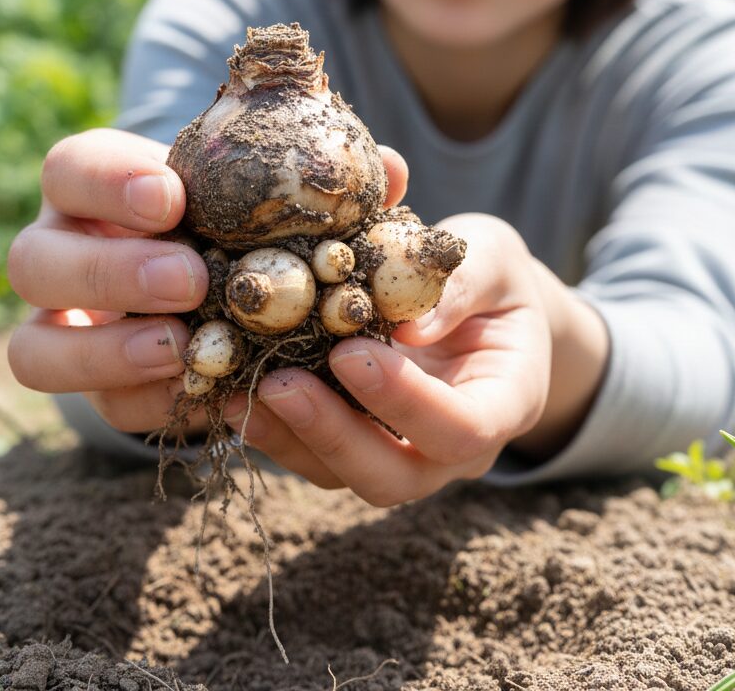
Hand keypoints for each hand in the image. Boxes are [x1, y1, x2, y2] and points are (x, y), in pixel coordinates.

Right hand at [6, 127, 408, 435]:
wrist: (227, 287)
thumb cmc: (249, 221)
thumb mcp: (280, 196)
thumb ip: (321, 185)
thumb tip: (393, 171)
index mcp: (100, 189)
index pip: (71, 168)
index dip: (109, 183)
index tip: (170, 198)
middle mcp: (67, 254)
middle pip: (35, 262)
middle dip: (110, 272)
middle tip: (189, 280)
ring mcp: (70, 328)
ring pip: (35, 351)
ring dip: (106, 352)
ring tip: (181, 349)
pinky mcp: (97, 387)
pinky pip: (98, 406)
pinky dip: (148, 401)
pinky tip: (206, 394)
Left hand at [221, 214, 552, 505]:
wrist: (484, 305)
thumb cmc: (495, 276)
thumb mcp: (494, 257)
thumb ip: (462, 283)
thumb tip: (407, 323)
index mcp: (503, 402)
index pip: (462, 429)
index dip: (405, 402)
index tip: (352, 353)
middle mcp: (451, 447)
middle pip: (394, 476)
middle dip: (333, 436)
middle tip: (280, 383)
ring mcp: (402, 452)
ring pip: (343, 476)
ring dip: (291, 438)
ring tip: (241, 391)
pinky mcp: (356, 441)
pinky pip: (312, 454)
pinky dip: (273, 429)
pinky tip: (231, 392)